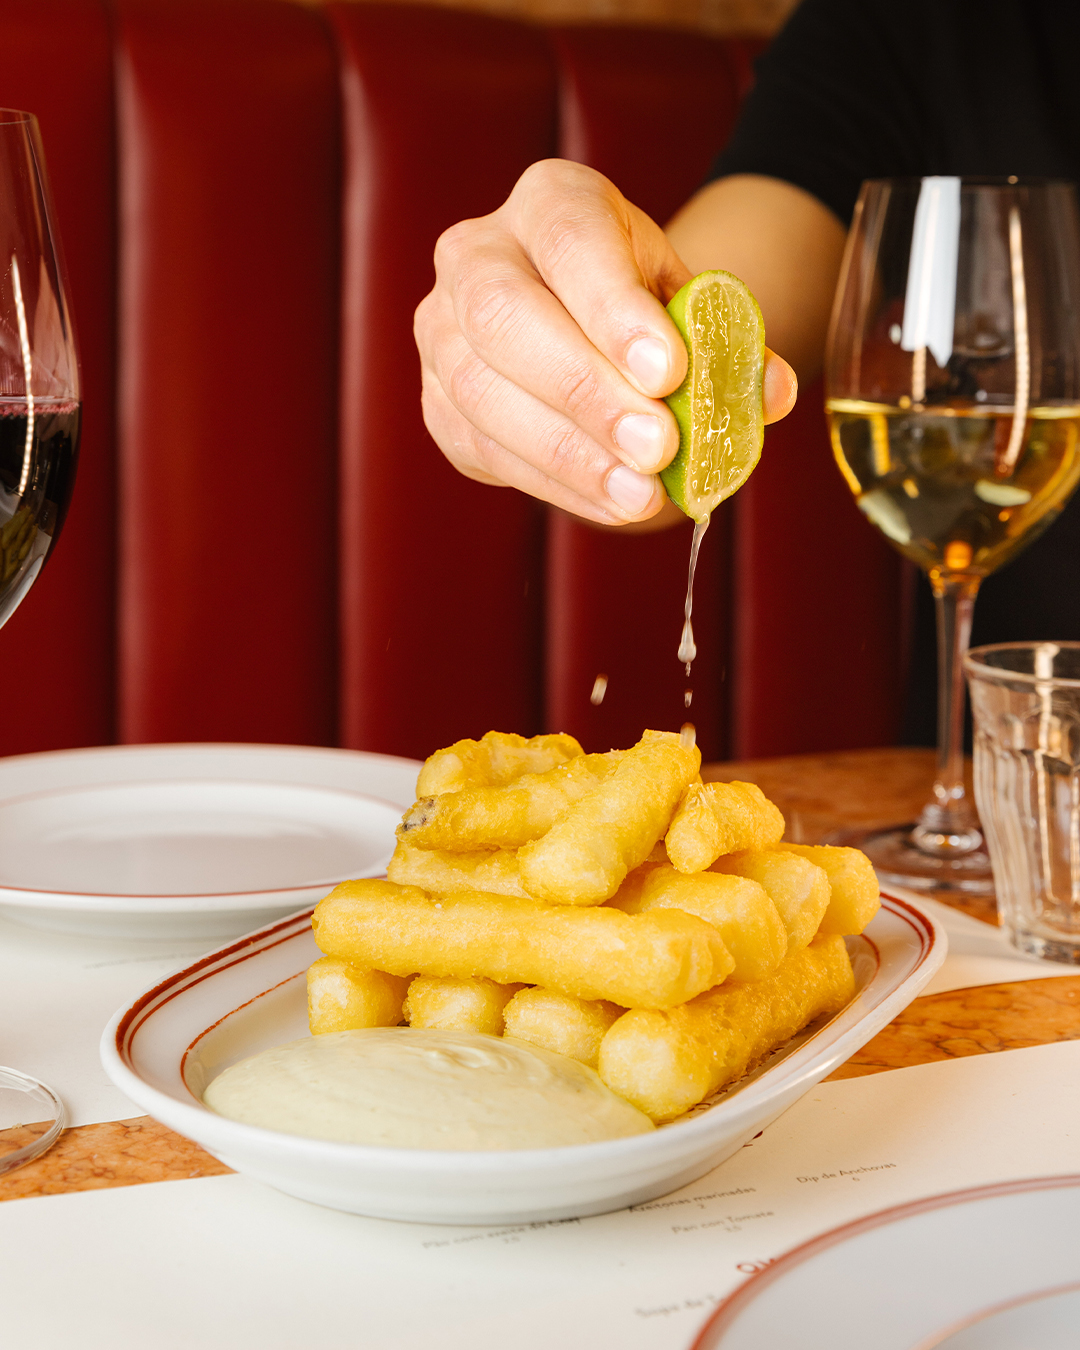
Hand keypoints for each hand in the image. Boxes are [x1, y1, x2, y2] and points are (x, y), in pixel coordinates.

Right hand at [415, 159, 797, 525]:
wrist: (585, 332)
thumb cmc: (641, 311)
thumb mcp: (691, 307)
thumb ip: (731, 343)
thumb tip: (770, 393)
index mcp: (550, 202)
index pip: (570, 241)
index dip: (615, 309)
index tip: (669, 372)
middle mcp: (476, 253)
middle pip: (505, 315)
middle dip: (586, 390)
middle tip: (658, 446)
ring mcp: (442, 330)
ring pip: (483, 390)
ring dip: (569, 452)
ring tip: (641, 494)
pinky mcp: (438, 403)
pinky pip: (484, 447)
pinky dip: (554, 483)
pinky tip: (610, 502)